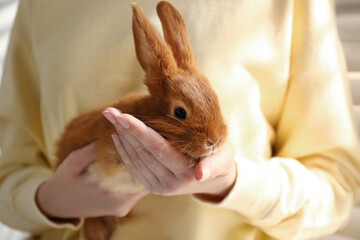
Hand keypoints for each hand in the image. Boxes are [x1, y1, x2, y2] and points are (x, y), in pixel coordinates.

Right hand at [36, 142, 147, 218]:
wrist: (56, 204)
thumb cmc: (65, 179)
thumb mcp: (75, 160)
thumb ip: (94, 149)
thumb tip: (114, 132)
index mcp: (110, 193)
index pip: (137, 172)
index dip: (141, 154)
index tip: (143, 139)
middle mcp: (121, 204)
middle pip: (144, 180)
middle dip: (146, 161)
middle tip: (149, 142)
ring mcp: (123, 208)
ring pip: (143, 186)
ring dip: (144, 169)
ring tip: (147, 150)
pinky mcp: (123, 209)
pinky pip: (136, 191)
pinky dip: (138, 176)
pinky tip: (139, 162)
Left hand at [103, 107, 236, 200]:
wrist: (214, 180)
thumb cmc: (219, 159)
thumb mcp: (221, 159)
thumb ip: (212, 165)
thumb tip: (200, 174)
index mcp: (186, 173)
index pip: (158, 148)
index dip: (139, 132)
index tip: (123, 116)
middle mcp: (170, 183)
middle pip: (143, 152)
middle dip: (125, 130)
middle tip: (109, 111)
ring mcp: (159, 187)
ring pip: (136, 159)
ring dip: (122, 138)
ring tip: (111, 118)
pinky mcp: (153, 187)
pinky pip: (134, 168)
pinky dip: (124, 151)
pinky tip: (116, 136)